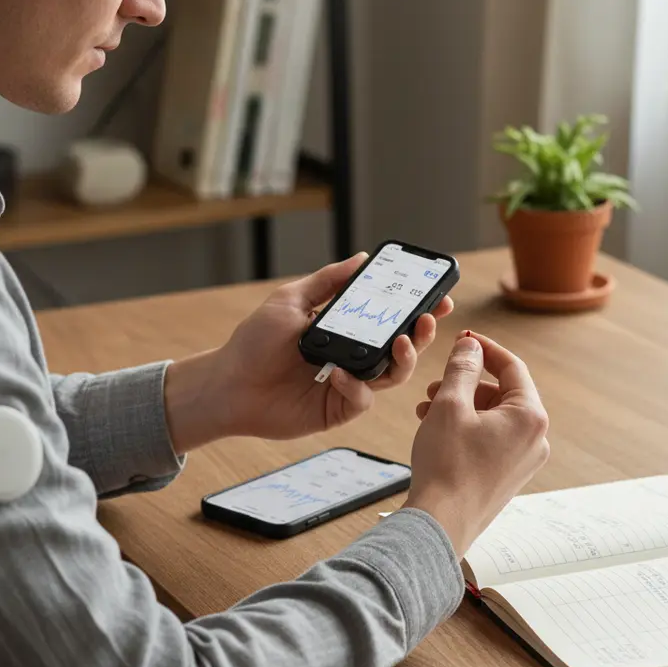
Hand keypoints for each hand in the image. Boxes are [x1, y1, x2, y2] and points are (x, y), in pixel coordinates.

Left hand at [163, 254, 453, 450]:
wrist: (228, 385)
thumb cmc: (255, 342)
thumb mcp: (291, 301)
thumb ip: (328, 281)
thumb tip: (361, 258)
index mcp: (348, 329)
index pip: (392, 318)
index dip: (418, 309)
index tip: (439, 297)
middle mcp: (354, 356)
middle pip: (403, 347)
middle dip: (422, 333)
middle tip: (428, 319)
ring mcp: (349, 383)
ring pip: (393, 375)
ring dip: (404, 359)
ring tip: (402, 343)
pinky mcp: (338, 409)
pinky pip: (363, 398)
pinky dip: (358, 386)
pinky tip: (342, 375)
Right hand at [404, 330, 549, 556]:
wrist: (440, 523)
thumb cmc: (446, 465)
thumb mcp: (450, 404)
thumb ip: (463, 368)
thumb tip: (471, 346)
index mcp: (530, 417)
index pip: (512, 367)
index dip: (484, 349)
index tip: (463, 339)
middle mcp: (535, 439)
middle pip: (502, 393)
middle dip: (466, 384)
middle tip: (435, 385)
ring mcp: (523, 461)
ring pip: (493, 416)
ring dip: (462, 406)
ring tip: (428, 409)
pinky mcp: (508, 476)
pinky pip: (491, 438)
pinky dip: (466, 427)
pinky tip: (437, 430)